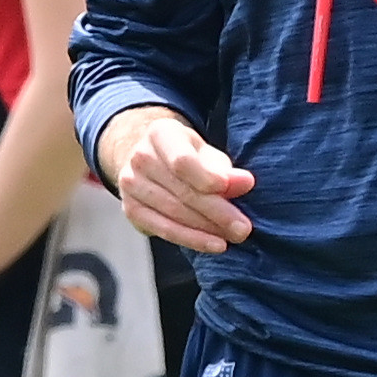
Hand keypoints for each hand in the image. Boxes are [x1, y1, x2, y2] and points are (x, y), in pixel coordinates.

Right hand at [100, 106, 253, 251]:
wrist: (149, 161)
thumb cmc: (185, 155)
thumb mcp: (207, 154)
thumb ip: (226, 170)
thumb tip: (245, 183)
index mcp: (160, 133)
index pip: (182, 160)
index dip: (205, 177)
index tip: (227, 189)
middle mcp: (140, 157)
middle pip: (181, 191)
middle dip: (217, 212)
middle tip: (243, 228)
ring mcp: (131, 184)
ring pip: (174, 213)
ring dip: (208, 229)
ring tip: (234, 236)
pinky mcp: (132, 209)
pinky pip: (164, 229)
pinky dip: (192, 239)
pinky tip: (214, 244)